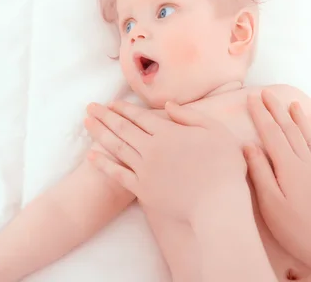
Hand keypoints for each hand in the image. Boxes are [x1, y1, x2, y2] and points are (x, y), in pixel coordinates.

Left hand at [84, 100, 247, 221]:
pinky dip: (104, 165)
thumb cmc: (223, 168)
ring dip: (100, 133)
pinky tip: (91, 157)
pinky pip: (118, 175)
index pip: (140, 116)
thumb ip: (190, 116)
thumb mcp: (215, 131)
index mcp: (168, 133)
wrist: (218, 206)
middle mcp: (152, 148)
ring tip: (86, 123)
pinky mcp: (143, 190)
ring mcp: (145, 170)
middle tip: (89, 106)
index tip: (111, 103)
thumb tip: (168, 105)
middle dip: (105, 116)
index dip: (124, 108)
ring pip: (117, 147)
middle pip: (123, 128)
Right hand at [244, 89, 310, 271]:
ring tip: (293, 104)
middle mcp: (306, 163)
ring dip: (298, 118)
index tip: (252, 98)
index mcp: (289, 167)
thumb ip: (260, 172)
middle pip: (289, 130)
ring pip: (307, 136)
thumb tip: (248, 145)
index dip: (260, 115)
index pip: (271, 134)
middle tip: (267, 93)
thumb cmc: (298, 230)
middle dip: (277, 110)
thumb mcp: (271, 204)